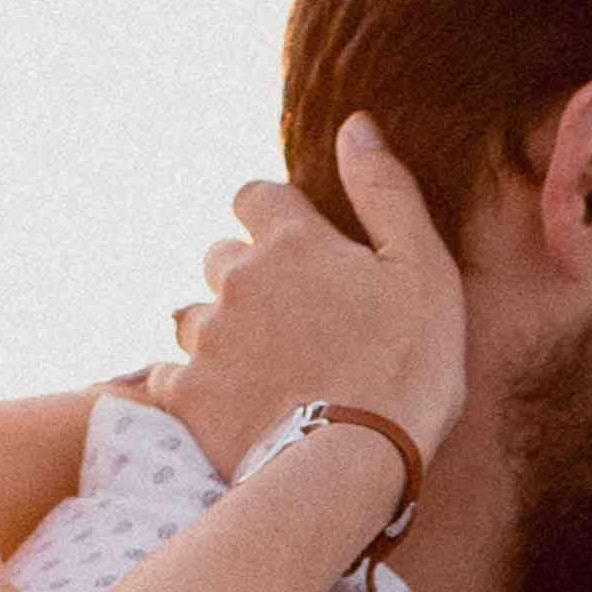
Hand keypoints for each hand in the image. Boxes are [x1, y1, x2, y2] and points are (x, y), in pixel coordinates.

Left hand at [158, 120, 467, 484]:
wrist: (353, 466)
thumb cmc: (407, 369)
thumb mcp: (423, 270)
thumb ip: (386, 192)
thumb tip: (356, 125)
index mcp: (293, 241)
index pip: (255, 196)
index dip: (271, 219)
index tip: (296, 251)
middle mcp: (237, 279)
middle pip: (220, 257)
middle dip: (245, 279)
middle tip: (290, 325)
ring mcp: (206, 338)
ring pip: (193, 317)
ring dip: (218, 334)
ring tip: (261, 373)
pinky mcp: (186, 395)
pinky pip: (168, 376)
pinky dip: (192, 388)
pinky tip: (227, 407)